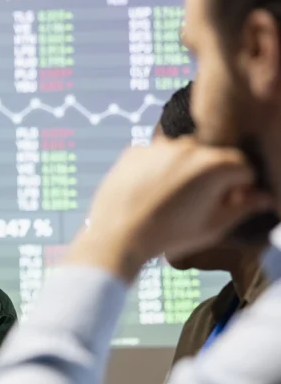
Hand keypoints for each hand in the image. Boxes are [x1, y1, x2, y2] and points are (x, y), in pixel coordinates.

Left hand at [72, 137, 274, 279]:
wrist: (117, 237)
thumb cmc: (168, 235)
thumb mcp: (213, 227)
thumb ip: (244, 207)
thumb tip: (265, 197)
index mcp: (216, 165)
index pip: (243, 168)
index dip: (239, 188)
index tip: (227, 204)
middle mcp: (189, 148)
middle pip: (212, 159)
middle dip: (212, 177)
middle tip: (197, 204)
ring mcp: (159, 147)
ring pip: (183, 155)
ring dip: (184, 171)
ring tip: (170, 200)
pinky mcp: (135, 151)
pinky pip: (155, 156)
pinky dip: (157, 169)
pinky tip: (149, 193)